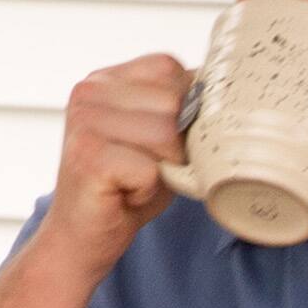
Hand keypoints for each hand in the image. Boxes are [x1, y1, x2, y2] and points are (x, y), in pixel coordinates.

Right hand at [34, 54, 190, 277]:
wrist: (80, 239)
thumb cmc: (124, 191)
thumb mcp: (159, 142)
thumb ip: (182, 111)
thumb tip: (227, 94)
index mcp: (105, 79)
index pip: (169, 68)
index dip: (183, 110)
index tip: (160, 145)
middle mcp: (89, 91)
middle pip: (173, 102)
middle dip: (176, 145)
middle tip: (147, 171)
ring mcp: (85, 120)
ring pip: (166, 134)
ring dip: (163, 169)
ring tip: (135, 182)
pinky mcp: (88, 155)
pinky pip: (151, 170)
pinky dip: (148, 192)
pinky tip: (124, 195)